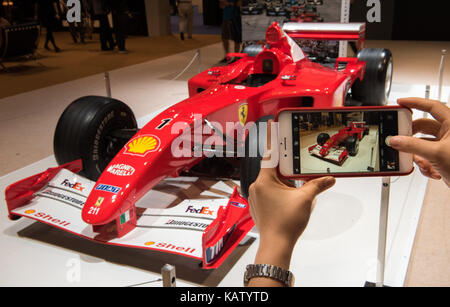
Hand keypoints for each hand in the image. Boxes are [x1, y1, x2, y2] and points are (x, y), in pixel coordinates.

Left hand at [247, 120, 334, 285]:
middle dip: (286, 167)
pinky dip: (280, 190)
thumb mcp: (305, 199)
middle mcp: (256, 186)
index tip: (272, 128)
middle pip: (272, 168)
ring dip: (284, 181)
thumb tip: (329, 179)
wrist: (276, 245)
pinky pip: (269, 191)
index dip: (273, 141)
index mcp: (264, 181)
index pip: (269, 155)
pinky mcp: (259, 205)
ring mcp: (256, 197)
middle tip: (294, 161)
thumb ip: (317, 185)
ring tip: (295, 186)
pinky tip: (290, 196)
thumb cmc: (285, 224)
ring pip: (271, 181)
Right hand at [388, 98, 449, 186]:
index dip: (415, 102)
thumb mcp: (436, 154)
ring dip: (418, 155)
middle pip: (423, 127)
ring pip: (423, 144)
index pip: (432, 106)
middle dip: (412, 136)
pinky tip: (430, 170)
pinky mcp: (442, 157)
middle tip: (400, 138)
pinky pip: (426, 156)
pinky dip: (425, 164)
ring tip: (419, 161)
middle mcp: (449, 132)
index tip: (401, 103)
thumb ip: (412, 146)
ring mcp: (446, 145)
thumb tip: (395, 140)